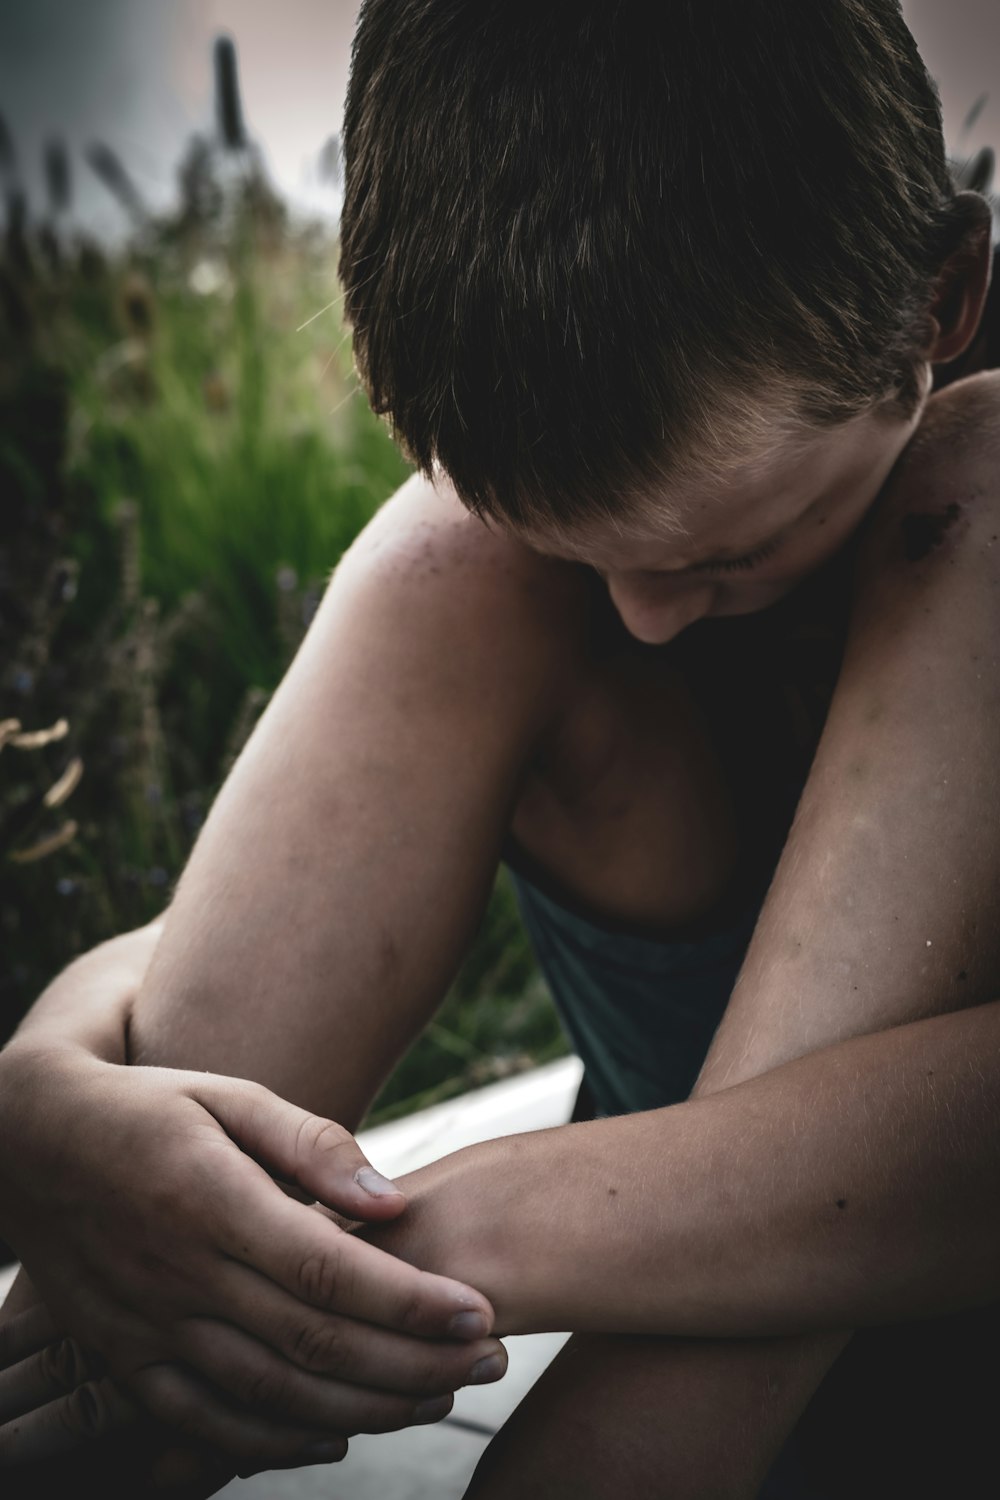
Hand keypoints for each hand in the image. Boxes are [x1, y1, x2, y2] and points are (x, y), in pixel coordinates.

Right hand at [0, 1046, 507, 1466]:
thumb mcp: (230, 1096)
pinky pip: (207, 1425)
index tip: (482, 1311)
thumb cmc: (151, 1107)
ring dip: (366, 1407)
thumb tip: (395, 1198)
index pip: (328, 1270)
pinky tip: (341, 1436)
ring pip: (270, 1395)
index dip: (411, 1301)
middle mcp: (180, 1275)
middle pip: (313, 1343)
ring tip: (442, 1395)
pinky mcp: (127, 1359)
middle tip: (492, 1358)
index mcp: (211, 1201)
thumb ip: (313, 1144)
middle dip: (414, 1361)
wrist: (32, 1143)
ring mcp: (149, 1327)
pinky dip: (277, 1443)